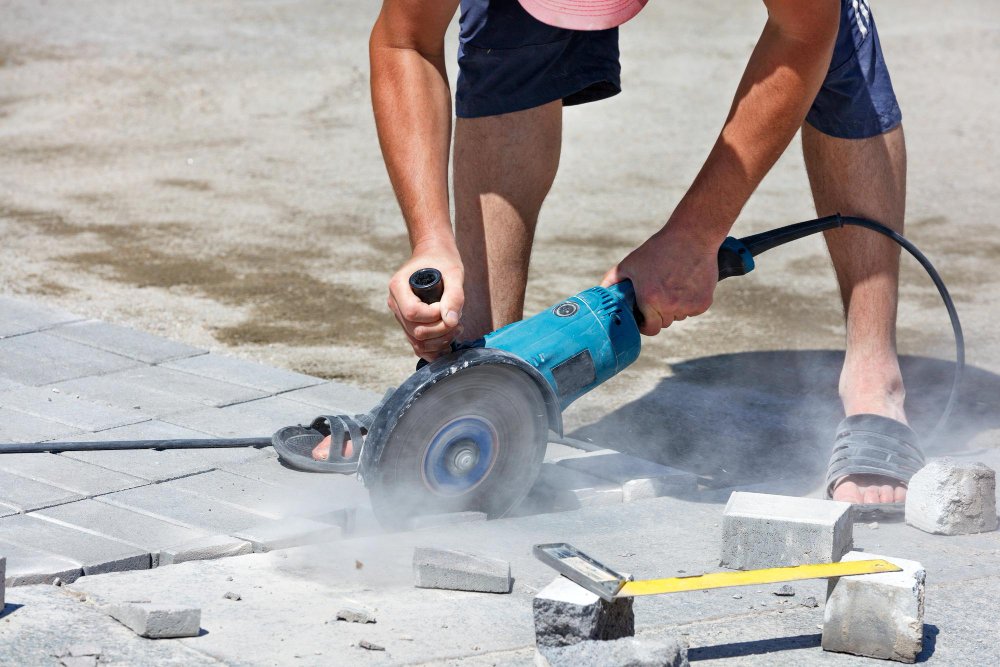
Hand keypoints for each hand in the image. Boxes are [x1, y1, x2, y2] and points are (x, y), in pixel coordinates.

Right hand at [387, 241, 464, 359]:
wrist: (434, 255)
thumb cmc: (442, 260)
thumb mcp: (453, 272)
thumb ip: (454, 295)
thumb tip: (451, 321)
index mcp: (398, 286)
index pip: (412, 312)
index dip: (434, 315)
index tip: (447, 305)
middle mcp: (395, 303)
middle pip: (415, 331)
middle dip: (440, 330)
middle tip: (458, 321)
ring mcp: (400, 315)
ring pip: (416, 342)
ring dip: (440, 341)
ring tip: (456, 327)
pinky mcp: (408, 324)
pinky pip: (417, 345)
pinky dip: (433, 349)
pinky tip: (448, 342)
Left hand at [601, 226, 718, 335]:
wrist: (693, 236)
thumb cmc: (659, 248)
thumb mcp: (630, 263)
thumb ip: (613, 280)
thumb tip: (600, 292)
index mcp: (649, 299)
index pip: (649, 329)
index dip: (646, 324)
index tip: (645, 317)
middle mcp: (669, 306)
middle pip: (664, 323)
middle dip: (659, 313)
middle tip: (659, 295)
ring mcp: (688, 305)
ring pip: (679, 316)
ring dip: (675, 307)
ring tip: (674, 284)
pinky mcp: (703, 303)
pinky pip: (693, 310)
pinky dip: (690, 301)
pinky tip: (687, 283)